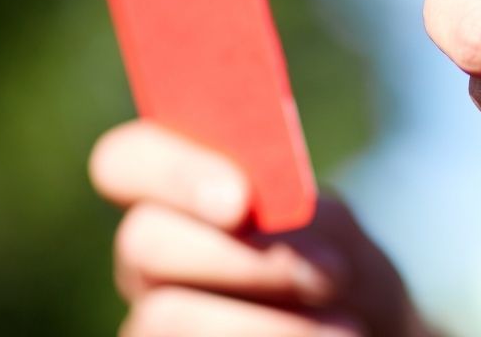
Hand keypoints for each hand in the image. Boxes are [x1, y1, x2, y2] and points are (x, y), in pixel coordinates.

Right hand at [89, 121, 429, 336]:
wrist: (356, 332)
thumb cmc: (336, 271)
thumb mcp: (332, 230)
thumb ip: (291, 204)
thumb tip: (250, 222)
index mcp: (175, 195)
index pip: (124, 160)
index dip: (171, 171)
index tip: (239, 200)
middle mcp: (147, 256)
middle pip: (140, 242)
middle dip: (241, 259)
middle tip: (329, 274)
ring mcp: (148, 316)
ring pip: (162, 316)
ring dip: (269, 325)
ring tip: (345, 328)